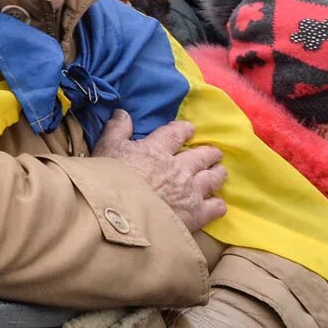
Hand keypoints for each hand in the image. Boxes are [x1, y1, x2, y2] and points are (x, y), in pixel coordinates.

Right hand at [94, 113, 225, 234]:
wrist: (121, 214)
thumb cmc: (109, 179)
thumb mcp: (106, 148)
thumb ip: (117, 129)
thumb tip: (123, 112)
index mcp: (157, 149)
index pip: (176, 134)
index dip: (185, 129)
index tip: (190, 128)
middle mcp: (179, 168)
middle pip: (202, 156)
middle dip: (209, 153)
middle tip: (214, 152)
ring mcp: (191, 191)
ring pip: (213, 178)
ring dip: (217, 173)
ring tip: (220, 171)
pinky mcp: (197, 214)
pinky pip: (216, 206)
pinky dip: (218, 204)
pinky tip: (218, 203)